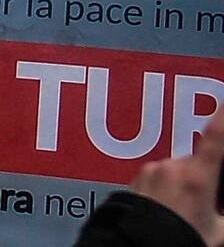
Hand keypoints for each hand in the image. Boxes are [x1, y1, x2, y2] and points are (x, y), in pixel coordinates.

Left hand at [128, 111, 223, 245]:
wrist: (140, 246)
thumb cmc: (182, 238)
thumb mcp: (220, 230)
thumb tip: (223, 205)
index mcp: (198, 178)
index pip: (216, 139)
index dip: (223, 117)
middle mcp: (173, 168)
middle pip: (197, 165)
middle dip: (204, 180)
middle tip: (204, 207)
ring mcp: (151, 171)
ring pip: (176, 172)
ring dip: (183, 186)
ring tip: (181, 213)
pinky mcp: (135, 179)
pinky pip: (156, 178)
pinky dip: (164, 189)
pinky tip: (165, 210)